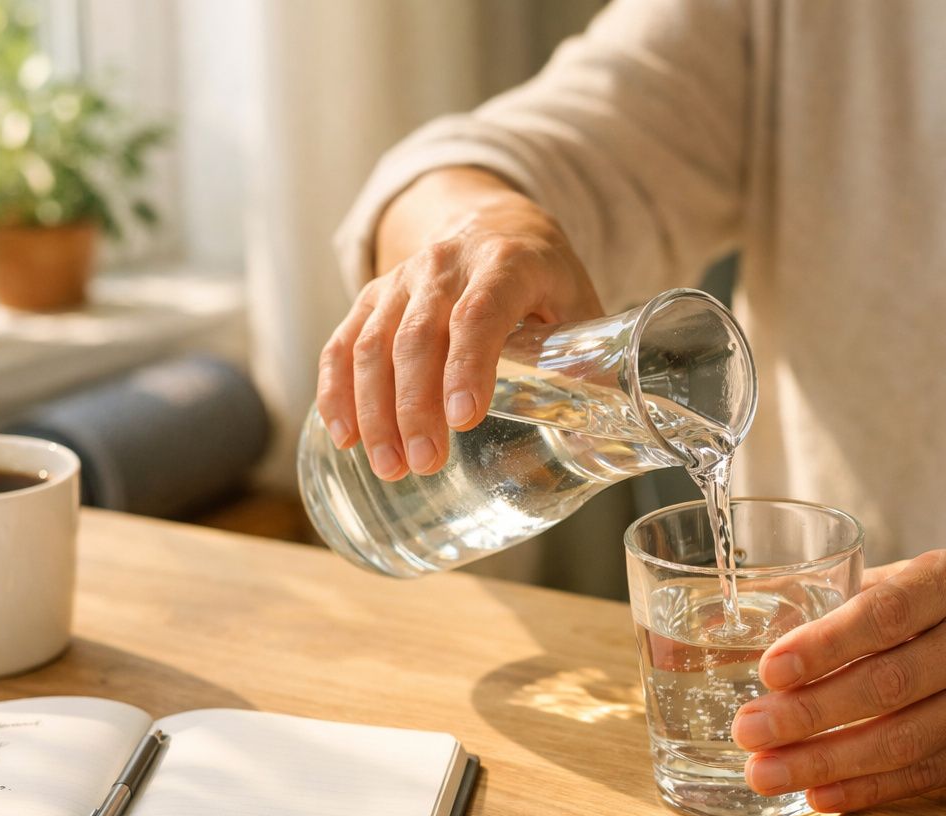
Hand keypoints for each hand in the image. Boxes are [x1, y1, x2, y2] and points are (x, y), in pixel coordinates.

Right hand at [315, 191, 601, 479]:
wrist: (493, 220)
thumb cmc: (544, 275)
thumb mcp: (578, 300)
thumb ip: (590, 357)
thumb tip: (609, 424)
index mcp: (507, 261)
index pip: (480, 313)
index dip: (469, 364)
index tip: (465, 417)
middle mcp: (447, 264)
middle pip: (418, 336)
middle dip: (416, 405)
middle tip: (425, 462)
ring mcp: (403, 279)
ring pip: (372, 343)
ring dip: (375, 410)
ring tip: (390, 466)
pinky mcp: (373, 297)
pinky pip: (342, 342)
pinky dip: (336, 390)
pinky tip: (344, 435)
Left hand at [731, 549, 945, 812]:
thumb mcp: (913, 580)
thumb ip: (838, 600)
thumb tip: (735, 627)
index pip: (885, 613)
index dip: (826, 644)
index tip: (771, 669)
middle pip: (890, 684)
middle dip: (810, 714)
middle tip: (749, 729)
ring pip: (905, 740)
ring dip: (827, 761)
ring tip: (767, 773)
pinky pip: (925, 775)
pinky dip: (868, 789)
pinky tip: (819, 794)